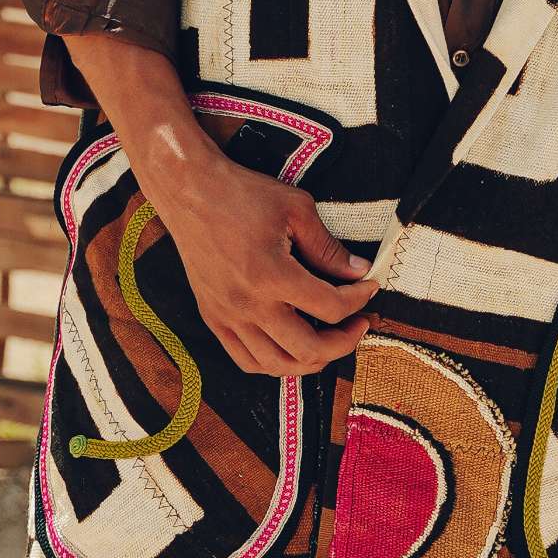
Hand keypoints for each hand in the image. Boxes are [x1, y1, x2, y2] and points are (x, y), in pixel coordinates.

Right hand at [151, 148, 376, 378]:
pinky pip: (246, 360)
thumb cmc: (241, 194)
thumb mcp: (296, 210)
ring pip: (277, 365)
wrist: (188, 192)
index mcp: (272, 275)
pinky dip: (274, 363)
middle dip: (344, 342)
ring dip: (312, 360)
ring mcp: (227, 316)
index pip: (330, 307)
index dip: (358, 301)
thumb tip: (358, 272)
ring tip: (329, 340)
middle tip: (358, 323)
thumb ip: (328, 248)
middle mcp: (248, 304)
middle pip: (309, 350)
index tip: (368, 287)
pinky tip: (290, 346)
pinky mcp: (213, 317)